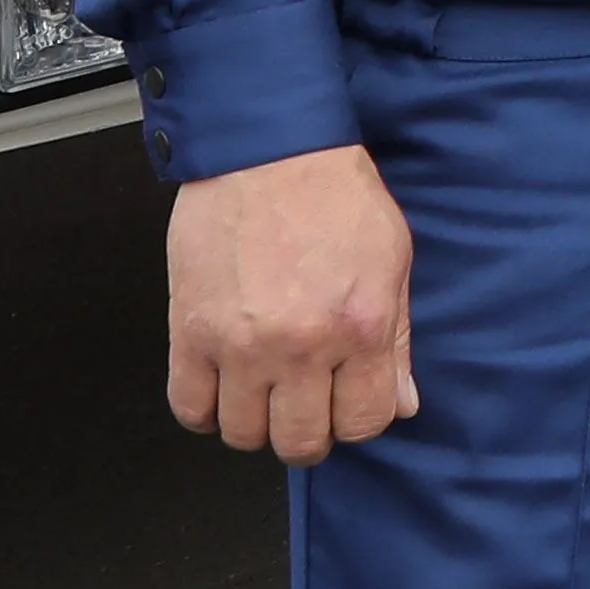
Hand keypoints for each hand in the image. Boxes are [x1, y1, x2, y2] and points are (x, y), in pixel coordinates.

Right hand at [164, 143, 415, 462]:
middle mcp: (300, 346)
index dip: (357, 419)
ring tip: (262, 387)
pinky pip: (189, 407)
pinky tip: (222, 385)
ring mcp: (240, 344)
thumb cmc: (333, 194)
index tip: (347, 400)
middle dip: (308, 431)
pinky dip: (205, 409)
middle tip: (304, 400)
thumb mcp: (391, 259)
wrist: (266, 146)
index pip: (365, 423)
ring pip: (243, 435)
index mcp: (359, 327)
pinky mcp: (189, 331)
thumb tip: (401, 405)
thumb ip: (396, 340)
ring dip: (255, 421)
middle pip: (301, 442)